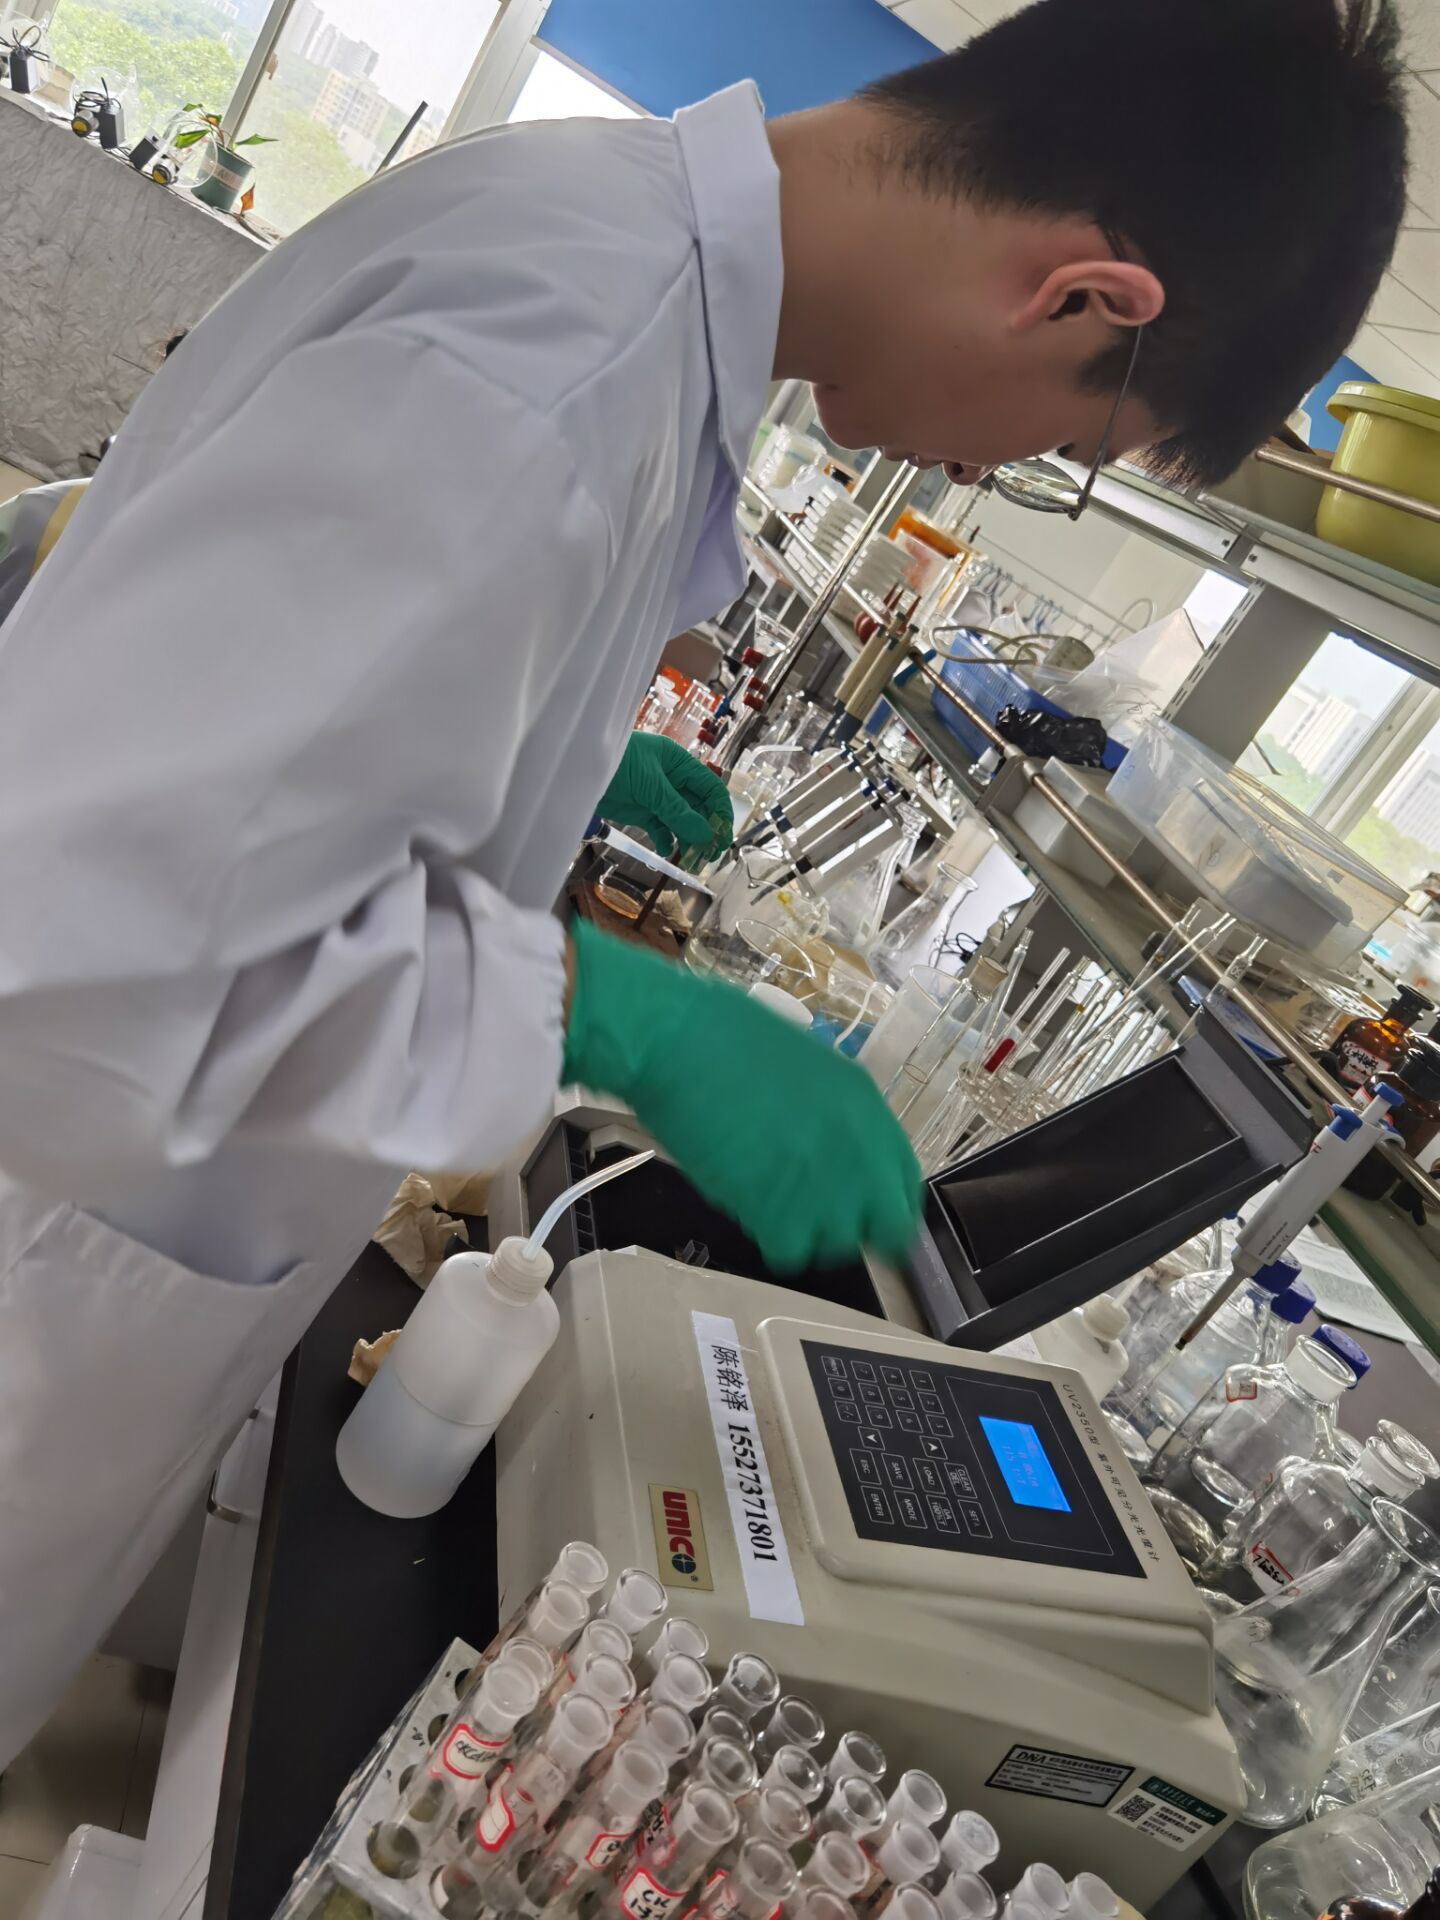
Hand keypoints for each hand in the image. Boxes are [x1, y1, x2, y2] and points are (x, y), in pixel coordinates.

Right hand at [562, 923, 921, 1271]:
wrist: (675, 1039)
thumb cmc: (726, 1036)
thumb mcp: (808, 1063)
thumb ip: (836, 1113)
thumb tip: (838, 1149)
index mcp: (866, 1105)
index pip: (905, 1182)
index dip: (886, 1203)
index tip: (866, 1211)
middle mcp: (854, 1148)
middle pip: (886, 1226)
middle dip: (858, 1229)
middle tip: (822, 1220)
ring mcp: (816, 1180)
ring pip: (838, 1245)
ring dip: (813, 1237)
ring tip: (779, 1211)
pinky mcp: (772, 1207)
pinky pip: (789, 1251)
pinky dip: (772, 1241)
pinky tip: (752, 1211)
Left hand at [597, 732, 732, 861]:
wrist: (575, 768)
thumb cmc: (615, 763)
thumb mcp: (650, 786)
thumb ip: (677, 812)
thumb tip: (705, 835)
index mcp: (678, 763)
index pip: (709, 788)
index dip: (720, 812)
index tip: (723, 836)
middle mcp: (671, 779)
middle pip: (698, 807)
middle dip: (705, 830)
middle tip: (709, 855)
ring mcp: (655, 795)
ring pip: (680, 820)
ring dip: (687, 839)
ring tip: (691, 860)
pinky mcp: (640, 810)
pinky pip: (660, 828)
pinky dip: (665, 840)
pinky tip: (666, 851)